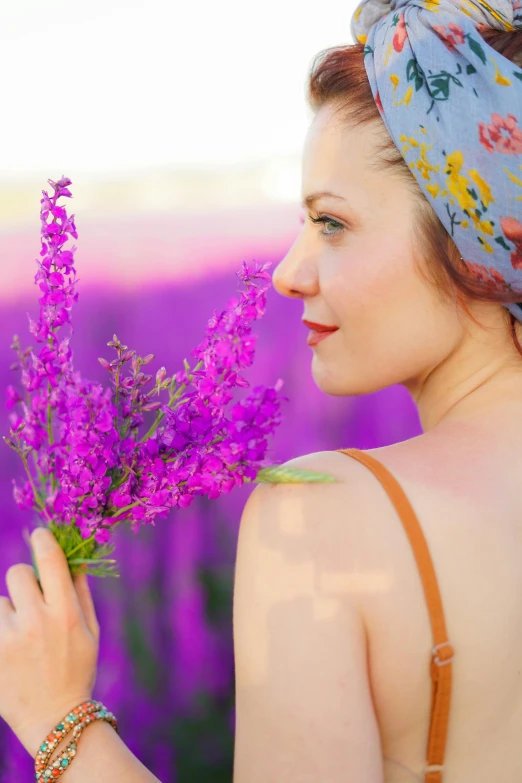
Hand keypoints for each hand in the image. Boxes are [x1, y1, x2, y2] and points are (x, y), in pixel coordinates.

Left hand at [0, 527, 99, 756]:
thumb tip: (73, 558)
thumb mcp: (91, 630)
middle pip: (17, 573)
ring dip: (9, 611)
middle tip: (31, 599)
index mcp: (65, 613)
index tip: (40, 536)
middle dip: (23, 581)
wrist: (54, 718)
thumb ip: (81, 591)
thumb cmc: (77, 669)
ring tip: (21, 637)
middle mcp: (36, 621)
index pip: (49, 560)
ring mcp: (9, 639)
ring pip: (0, 601)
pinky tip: (12, 650)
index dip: (43, 540)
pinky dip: (1, 630)